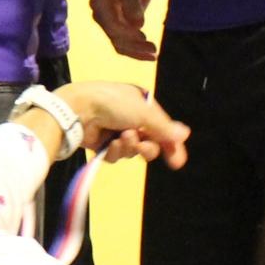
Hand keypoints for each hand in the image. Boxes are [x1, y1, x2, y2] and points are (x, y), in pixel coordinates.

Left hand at [55, 81, 190, 167]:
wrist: (78, 109)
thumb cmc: (113, 104)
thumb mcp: (144, 113)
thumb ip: (164, 127)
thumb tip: (185, 134)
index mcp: (142, 104)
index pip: (163, 127)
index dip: (171, 144)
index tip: (177, 161)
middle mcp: (130, 117)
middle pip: (149, 142)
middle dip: (147, 147)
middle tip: (142, 146)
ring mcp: (114, 130)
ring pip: (132, 151)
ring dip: (129, 147)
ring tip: (120, 138)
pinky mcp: (100, 143)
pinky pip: (115, 155)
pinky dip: (113, 151)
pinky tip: (108, 144)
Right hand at [89, 0, 157, 61]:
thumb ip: (132, 4)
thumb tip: (138, 25)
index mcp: (99, 4)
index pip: (112, 25)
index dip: (127, 33)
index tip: (144, 35)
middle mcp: (101, 15)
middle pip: (116, 37)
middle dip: (135, 46)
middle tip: (154, 50)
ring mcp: (110, 21)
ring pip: (120, 43)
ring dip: (136, 51)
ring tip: (154, 55)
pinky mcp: (120, 25)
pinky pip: (126, 42)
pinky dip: (137, 49)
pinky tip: (149, 55)